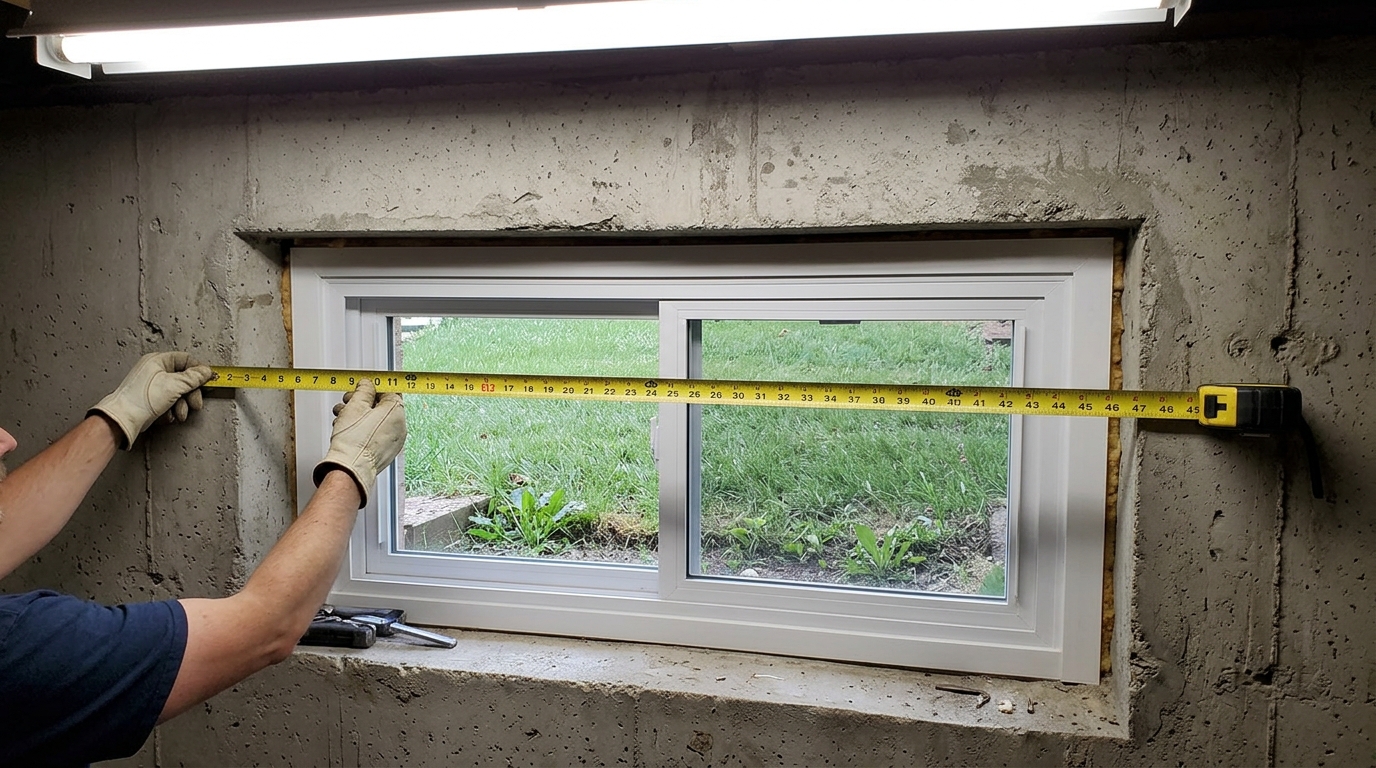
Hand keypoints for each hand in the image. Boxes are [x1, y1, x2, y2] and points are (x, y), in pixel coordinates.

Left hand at [89, 352, 213, 449]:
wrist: (123, 419)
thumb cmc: (140, 400)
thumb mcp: (174, 385)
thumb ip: (194, 378)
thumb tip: (206, 371)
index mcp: (158, 360)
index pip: (186, 360)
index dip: (198, 371)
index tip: (206, 382)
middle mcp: (155, 371)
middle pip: (184, 379)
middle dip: (190, 394)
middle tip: (195, 403)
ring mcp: (153, 385)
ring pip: (178, 393)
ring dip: (182, 405)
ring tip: (179, 413)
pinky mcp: (151, 399)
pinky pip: (169, 402)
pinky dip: (171, 410)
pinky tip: (168, 415)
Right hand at [312, 379, 405, 508]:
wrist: (349, 468)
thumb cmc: (353, 440)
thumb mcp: (356, 405)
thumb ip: (363, 390)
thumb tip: (367, 385)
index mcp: (397, 412)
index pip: (390, 391)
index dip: (373, 387)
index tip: (362, 387)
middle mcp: (399, 427)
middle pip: (381, 406)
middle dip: (362, 401)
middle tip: (348, 401)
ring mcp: (393, 441)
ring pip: (375, 420)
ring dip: (358, 415)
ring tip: (342, 416)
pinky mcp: (384, 452)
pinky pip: (374, 434)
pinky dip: (362, 429)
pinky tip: (346, 429)